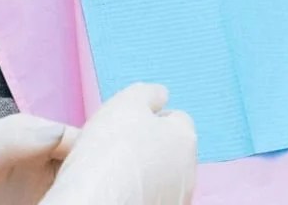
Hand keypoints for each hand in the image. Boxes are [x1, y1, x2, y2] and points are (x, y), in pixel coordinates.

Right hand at [41, 83, 196, 204]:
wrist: (98, 203)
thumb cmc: (112, 152)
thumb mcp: (127, 102)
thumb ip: (148, 93)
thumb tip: (160, 95)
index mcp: (185, 138)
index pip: (176, 119)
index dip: (149, 117)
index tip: (127, 123)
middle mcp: (189, 171)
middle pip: (169, 149)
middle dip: (147, 146)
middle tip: (116, 148)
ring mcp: (176, 198)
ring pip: (160, 176)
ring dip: (142, 172)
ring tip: (111, 174)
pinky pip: (151, 196)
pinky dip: (138, 193)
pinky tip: (116, 192)